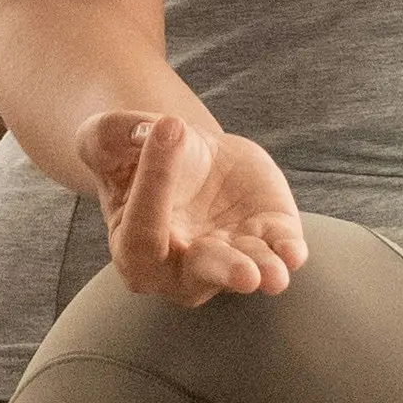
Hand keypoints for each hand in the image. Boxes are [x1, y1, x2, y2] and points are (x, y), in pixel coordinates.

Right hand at [91, 106, 311, 304]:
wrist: (185, 151)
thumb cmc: (135, 153)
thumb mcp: (108, 136)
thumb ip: (111, 133)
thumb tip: (147, 131)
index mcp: (133, 248)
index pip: (144, 233)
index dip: (154, 183)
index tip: (167, 127)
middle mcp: (180, 268)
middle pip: (201, 274)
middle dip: (226, 272)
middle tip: (246, 275)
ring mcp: (227, 256)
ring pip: (246, 269)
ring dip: (264, 270)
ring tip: (275, 274)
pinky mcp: (265, 236)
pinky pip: (279, 250)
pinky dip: (288, 252)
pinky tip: (294, 253)